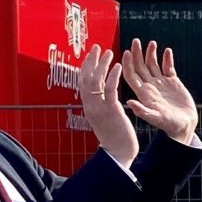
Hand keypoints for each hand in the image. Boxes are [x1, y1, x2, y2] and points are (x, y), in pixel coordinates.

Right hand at [67, 46, 138, 166]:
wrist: (118, 154)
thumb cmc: (114, 138)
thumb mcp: (102, 119)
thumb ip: (100, 107)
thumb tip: (99, 97)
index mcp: (88, 107)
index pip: (83, 82)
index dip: (86, 67)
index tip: (90, 55)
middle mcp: (90, 106)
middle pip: (86, 78)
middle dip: (91, 61)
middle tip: (97, 47)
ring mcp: (99, 108)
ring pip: (96, 81)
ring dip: (102, 65)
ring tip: (109, 52)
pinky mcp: (111, 110)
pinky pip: (110, 89)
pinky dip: (112, 76)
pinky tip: (118, 66)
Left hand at [120, 39, 199, 145]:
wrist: (184, 125)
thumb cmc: (169, 125)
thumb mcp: (156, 119)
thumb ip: (143, 111)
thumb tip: (129, 102)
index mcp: (143, 93)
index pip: (131, 75)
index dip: (128, 64)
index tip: (126, 52)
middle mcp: (150, 86)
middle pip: (140, 66)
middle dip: (137, 54)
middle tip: (135, 41)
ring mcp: (161, 83)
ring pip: (153, 64)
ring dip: (151, 53)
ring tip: (151, 43)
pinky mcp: (173, 82)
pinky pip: (168, 67)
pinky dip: (167, 59)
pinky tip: (167, 51)